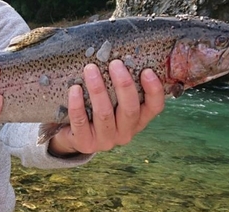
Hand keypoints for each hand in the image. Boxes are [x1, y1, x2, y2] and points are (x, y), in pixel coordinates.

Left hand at [48, 60, 164, 155]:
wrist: (73, 135)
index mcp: (137, 120)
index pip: (155, 107)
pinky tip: (74, 89)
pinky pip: (81, 122)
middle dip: (123, 85)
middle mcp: (125, 133)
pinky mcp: (85, 143)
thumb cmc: (97, 110)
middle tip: (115, 63)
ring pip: (104, 114)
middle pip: (130, 110)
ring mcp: (105, 140)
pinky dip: (77, 104)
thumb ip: (121, 84)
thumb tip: (120, 50)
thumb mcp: (114, 100)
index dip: (154, 90)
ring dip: (97, 89)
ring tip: (90, 69)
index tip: (147, 71)